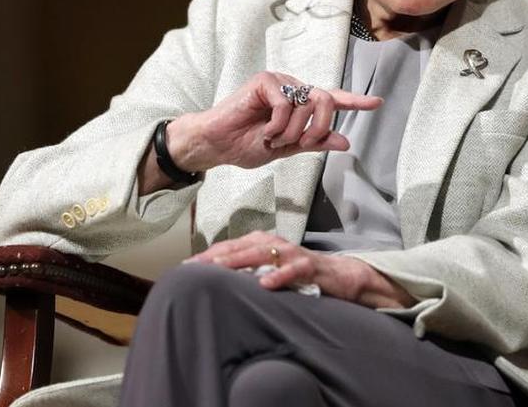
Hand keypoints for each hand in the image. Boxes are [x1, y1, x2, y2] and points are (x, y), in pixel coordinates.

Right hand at [167, 71, 381, 170]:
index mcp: (300, 105)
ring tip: (273, 139)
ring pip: (308, 104)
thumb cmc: (247, 144)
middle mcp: (293, 89)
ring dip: (293, 132)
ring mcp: (280, 83)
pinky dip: (278, 125)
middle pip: (326, 101)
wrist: (219, 145)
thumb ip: (315, 143)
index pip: (332, 100)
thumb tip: (345, 142)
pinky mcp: (265, 81)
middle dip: (319, 129)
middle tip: (300, 144)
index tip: (377, 102)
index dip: (355, 101)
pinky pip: (286, 103)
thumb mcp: (288, 148)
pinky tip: (265, 131)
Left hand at [184, 231, 415, 308]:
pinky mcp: (311, 267)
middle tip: (194, 266)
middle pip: (241, 247)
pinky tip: (265, 284)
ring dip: (240, 261)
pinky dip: (279, 276)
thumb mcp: (270, 270)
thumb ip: (249, 270)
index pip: (231, 246)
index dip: (208, 255)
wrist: (342, 276)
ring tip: (219, 269)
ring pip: (263, 254)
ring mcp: (293, 254)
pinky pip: (293, 270)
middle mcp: (276, 243)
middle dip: (216, 256)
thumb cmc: (301, 273)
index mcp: (264, 242)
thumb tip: (217, 279)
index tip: (185, 265)